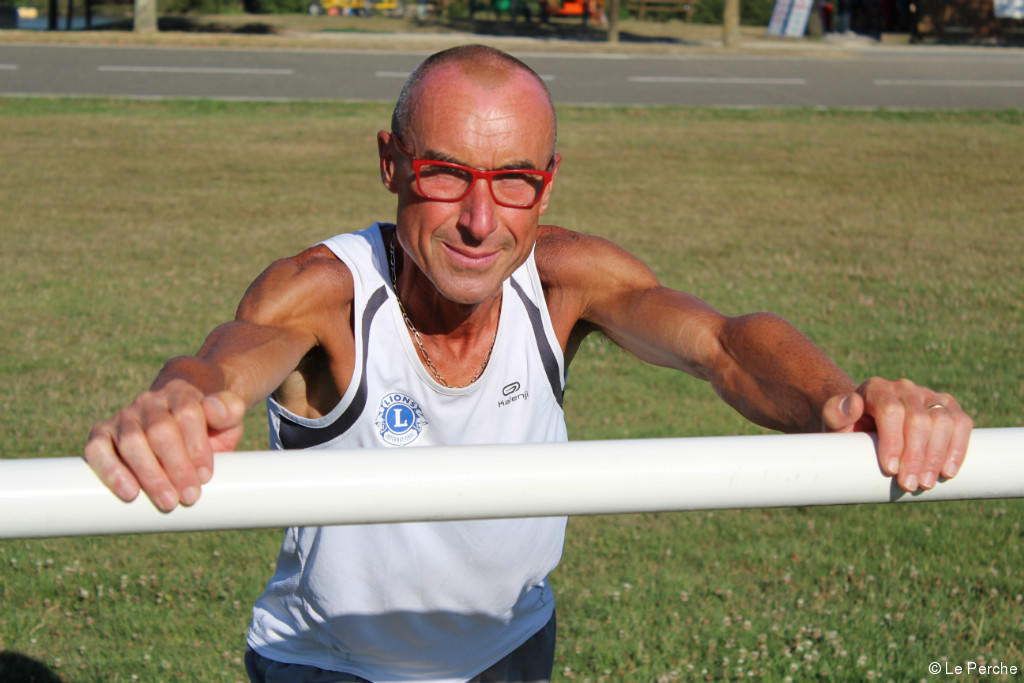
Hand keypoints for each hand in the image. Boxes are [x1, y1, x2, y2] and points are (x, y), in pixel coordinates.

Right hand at [84, 381, 245, 511]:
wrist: (181, 414)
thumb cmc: (208, 423)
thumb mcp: (227, 415)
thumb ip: (229, 409)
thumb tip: (215, 409)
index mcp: (181, 393)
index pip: (187, 414)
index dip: (197, 447)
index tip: (206, 476)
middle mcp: (149, 402)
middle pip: (159, 430)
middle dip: (176, 467)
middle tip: (189, 497)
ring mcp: (124, 416)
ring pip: (131, 441)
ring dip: (149, 475)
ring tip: (167, 501)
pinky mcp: (103, 433)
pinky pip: (97, 448)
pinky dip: (110, 470)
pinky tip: (129, 492)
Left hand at [822, 377, 972, 492]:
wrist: (865, 425)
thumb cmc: (849, 427)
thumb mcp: (835, 422)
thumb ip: (835, 412)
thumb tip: (852, 403)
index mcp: (876, 388)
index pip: (891, 411)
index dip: (893, 441)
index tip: (890, 470)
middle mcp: (904, 388)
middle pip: (918, 419)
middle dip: (916, 456)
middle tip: (910, 485)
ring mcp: (928, 395)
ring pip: (943, 421)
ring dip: (937, 456)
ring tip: (926, 483)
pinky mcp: (947, 406)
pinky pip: (961, 424)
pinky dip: (958, 448)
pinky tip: (948, 471)